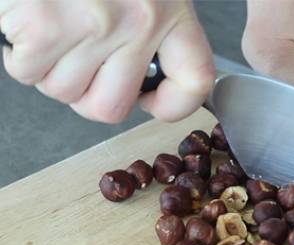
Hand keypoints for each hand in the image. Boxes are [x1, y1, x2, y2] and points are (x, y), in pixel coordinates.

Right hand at [0, 0, 213, 122]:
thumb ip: (152, 28)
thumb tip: (143, 87)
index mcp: (171, 9)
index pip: (195, 80)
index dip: (171, 104)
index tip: (148, 99)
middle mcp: (139, 20)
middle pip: (110, 108)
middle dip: (84, 92)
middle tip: (76, 60)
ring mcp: (93, 24)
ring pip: (64, 92)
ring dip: (49, 68)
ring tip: (52, 27)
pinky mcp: (45, 23)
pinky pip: (27, 72)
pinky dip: (19, 52)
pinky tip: (29, 20)